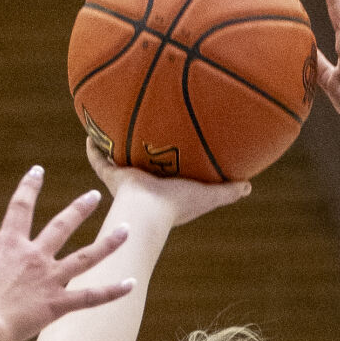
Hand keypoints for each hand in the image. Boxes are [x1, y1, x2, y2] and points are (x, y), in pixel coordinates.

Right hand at [0, 165, 135, 340]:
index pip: (20, 207)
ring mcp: (49, 279)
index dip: (29, 187)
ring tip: (127, 230)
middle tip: (92, 195)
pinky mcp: (58, 304)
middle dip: (78, 209)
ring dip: (108, 244)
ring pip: (86, 257)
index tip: (37, 171)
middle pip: (61, 226)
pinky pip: (90, 297)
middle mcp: (33, 256)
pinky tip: (133, 283)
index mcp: (8, 245)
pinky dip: (112, 291)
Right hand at [85, 140, 250, 225]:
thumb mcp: (209, 196)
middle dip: (140, 157)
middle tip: (141, 140)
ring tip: (112, 131)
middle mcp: (144, 187)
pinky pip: (100, 160)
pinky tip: (91, 133)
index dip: (168, 171)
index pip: (167, 180)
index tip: (169, 159)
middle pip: (141, 169)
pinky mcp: (113, 176)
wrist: (149, 210)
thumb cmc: (179, 205)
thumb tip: (248, 186)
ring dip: (115, 150)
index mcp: (164, 193)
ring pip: (118, 163)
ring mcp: (126, 181)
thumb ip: (228, 191)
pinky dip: (94, 148)